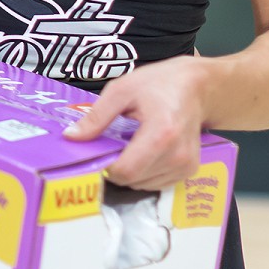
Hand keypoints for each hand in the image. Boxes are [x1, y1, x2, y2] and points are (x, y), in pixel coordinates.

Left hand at [62, 56, 210, 189]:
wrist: (197, 87)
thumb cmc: (160, 84)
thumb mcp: (121, 90)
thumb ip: (96, 117)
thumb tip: (72, 137)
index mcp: (161, 133)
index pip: (126, 170)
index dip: (106, 166)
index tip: (98, 152)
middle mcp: (177, 154)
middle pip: (133, 180)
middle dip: (116, 168)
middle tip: (114, 145)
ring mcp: (186, 165)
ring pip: (144, 185)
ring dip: (131, 171)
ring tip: (133, 144)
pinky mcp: (190, 170)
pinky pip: (157, 183)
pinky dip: (145, 173)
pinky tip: (145, 151)